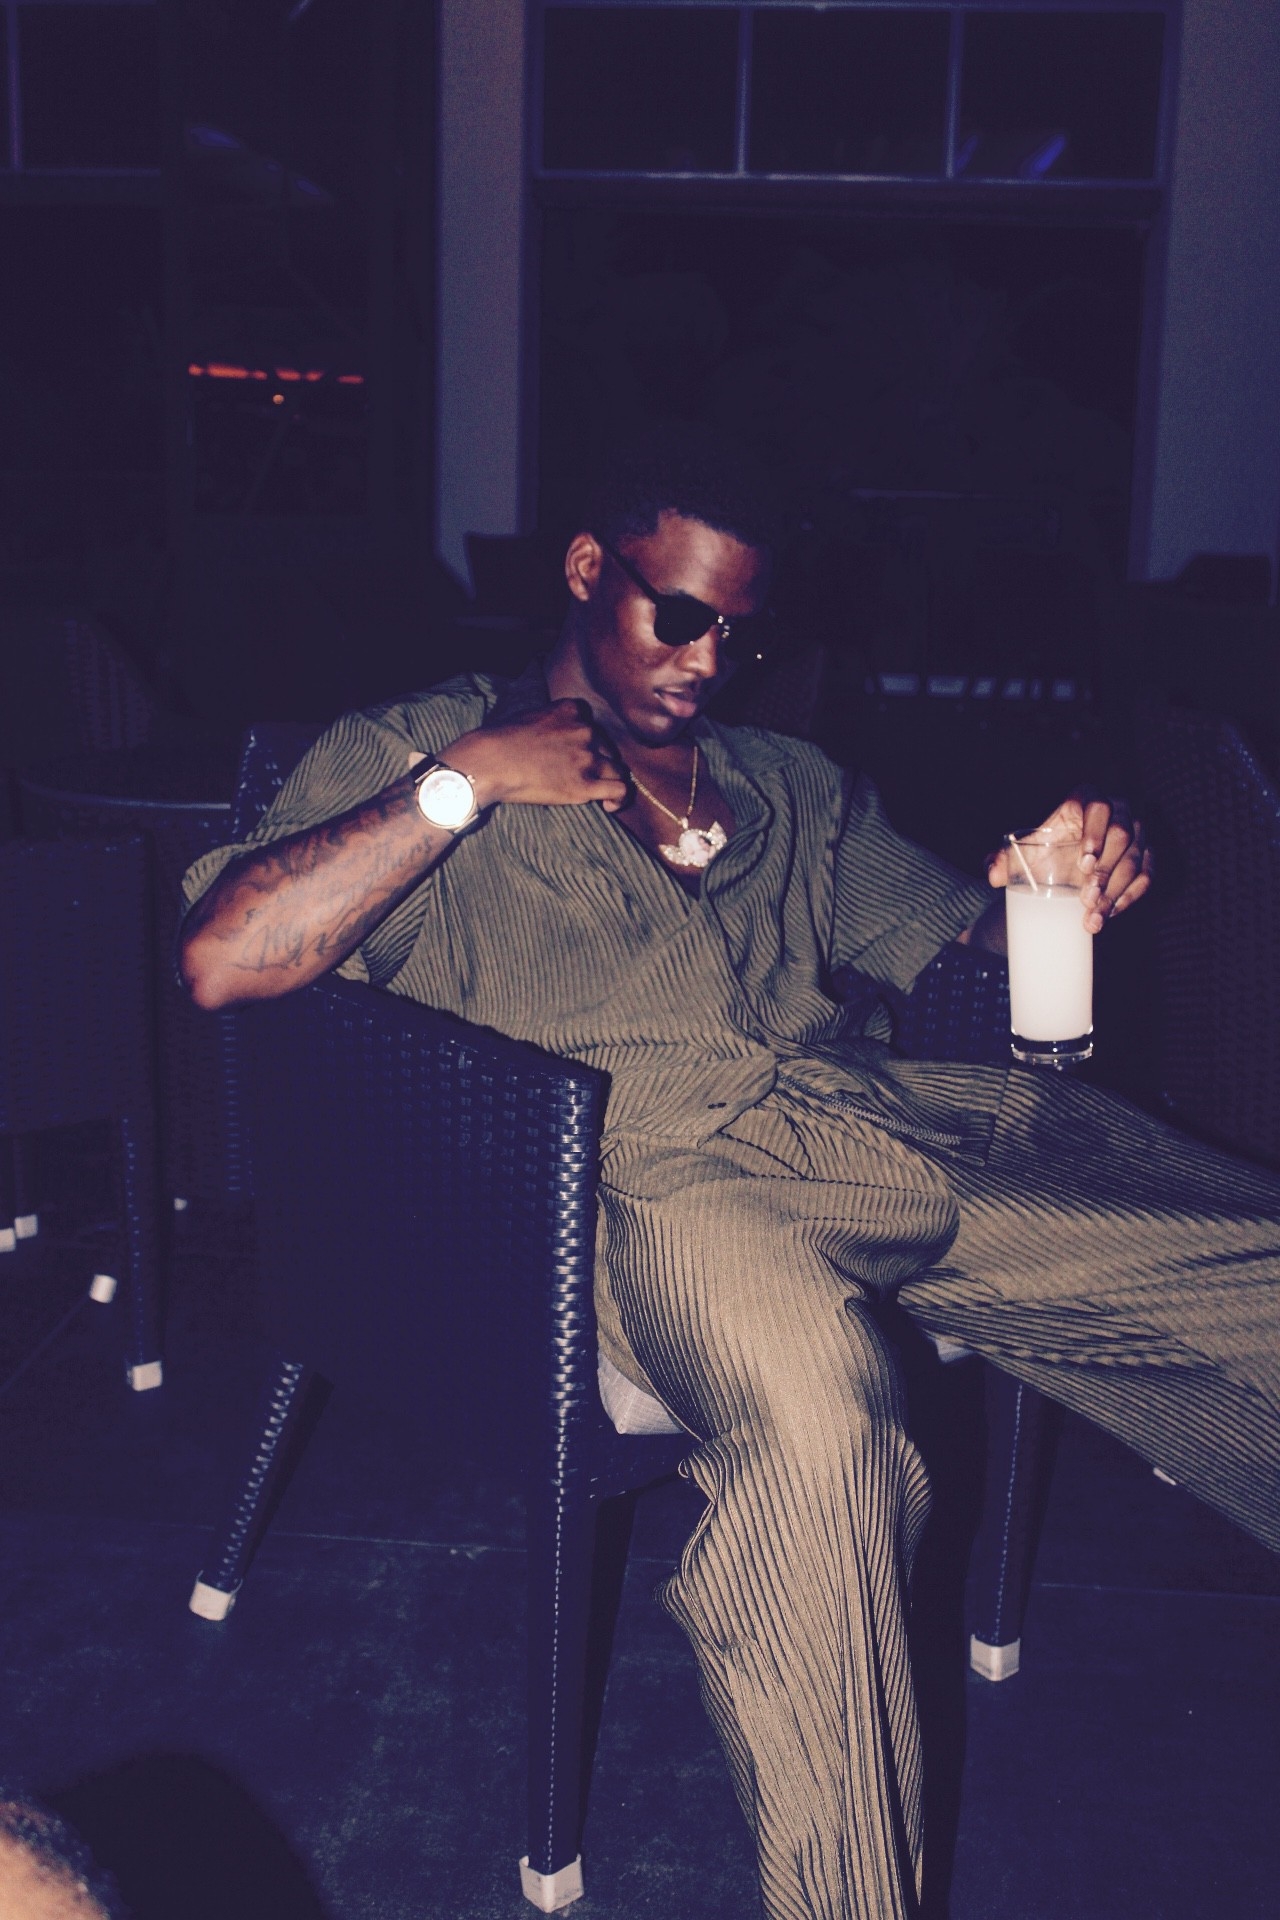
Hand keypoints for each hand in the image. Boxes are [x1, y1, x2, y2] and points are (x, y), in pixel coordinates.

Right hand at [442, 699, 630, 813]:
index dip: (587, 739)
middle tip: (583, 774)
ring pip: (617, 769)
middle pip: (606, 747)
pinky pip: (620, 790)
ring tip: (602, 793)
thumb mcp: (530, 715)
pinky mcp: (585, 784)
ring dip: (610, 779)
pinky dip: (619, 799)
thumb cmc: (499, 741)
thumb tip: (553, 735)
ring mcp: (587, 758)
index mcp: (571, 711)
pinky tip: (609, 806)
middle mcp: (585, 731)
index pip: (592, 722)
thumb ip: (551, 721)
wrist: (489, 762)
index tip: (577, 750)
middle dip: (598, 760)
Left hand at [986, 792, 1153, 932]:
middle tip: (1086, 900)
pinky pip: (1148, 875)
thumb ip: (1003, 858)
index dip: (1095, 833)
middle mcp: (1119, 810)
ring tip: (1094, 918)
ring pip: (1138, 859)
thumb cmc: (1044, 849)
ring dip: (1117, 891)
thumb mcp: (1024, 850)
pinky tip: (1111, 914)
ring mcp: (1138, 833)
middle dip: (1106, 871)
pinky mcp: (1147, 856)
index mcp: (1087, 799)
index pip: (1099, 807)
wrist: (1063, 862)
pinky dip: (1130, 896)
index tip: (1083, 864)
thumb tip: (993, 875)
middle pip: (1123, 835)